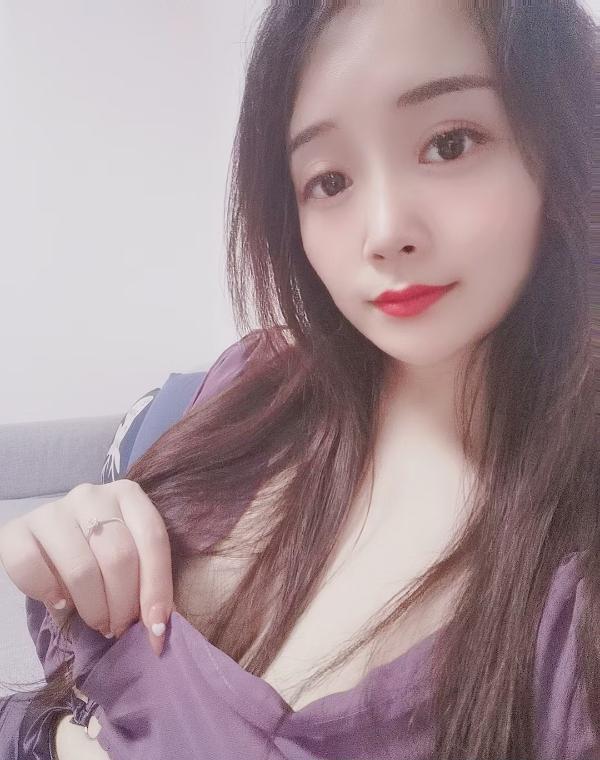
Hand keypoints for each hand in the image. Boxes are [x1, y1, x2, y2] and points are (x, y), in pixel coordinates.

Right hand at [0, 479, 172, 656]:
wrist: (48, 542)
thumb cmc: (99, 552)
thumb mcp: (131, 555)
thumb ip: (147, 579)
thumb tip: (159, 628)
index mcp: (128, 494)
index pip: (153, 539)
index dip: (157, 588)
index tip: (156, 629)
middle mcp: (92, 495)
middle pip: (119, 557)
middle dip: (124, 604)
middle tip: (120, 627)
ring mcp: (54, 509)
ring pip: (81, 569)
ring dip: (93, 607)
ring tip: (97, 622)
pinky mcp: (18, 528)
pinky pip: (31, 567)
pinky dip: (47, 593)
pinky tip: (59, 602)